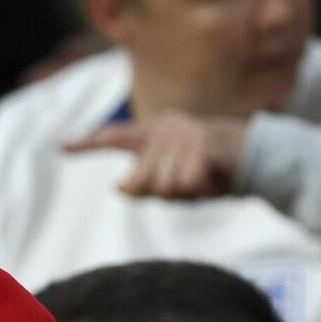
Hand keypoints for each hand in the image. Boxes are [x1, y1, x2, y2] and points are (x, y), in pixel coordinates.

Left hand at [63, 112, 248, 198]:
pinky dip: (202, 190)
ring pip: (164, 188)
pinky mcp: (201, 142)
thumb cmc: (211, 172)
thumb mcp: (174, 182)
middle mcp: (164, 126)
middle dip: (162, 195)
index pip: (114, 138)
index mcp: (154, 133)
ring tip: (203, 180)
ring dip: (186, 194)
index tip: (61, 147)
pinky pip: (187, 184)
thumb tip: (120, 188)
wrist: (258, 158)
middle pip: (139, 183)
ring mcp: (183, 131)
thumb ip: (145, 185)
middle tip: (189, 185)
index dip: (87, 144)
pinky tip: (214, 179)